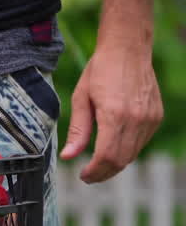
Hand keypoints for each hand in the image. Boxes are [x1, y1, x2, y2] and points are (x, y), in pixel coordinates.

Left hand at [61, 39, 162, 182]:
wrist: (127, 49)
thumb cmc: (100, 71)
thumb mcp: (80, 98)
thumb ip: (78, 130)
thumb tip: (68, 156)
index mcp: (114, 115)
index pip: (106, 156)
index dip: (94, 172)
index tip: (83, 176)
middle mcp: (136, 119)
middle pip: (121, 160)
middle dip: (103, 173)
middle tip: (88, 176)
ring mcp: (150, 118)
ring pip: (133, 154)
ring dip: (115, 164)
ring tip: (98, 165)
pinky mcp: (156, 116)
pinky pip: (141, 142)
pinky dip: (127, 151)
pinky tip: (113, 148)